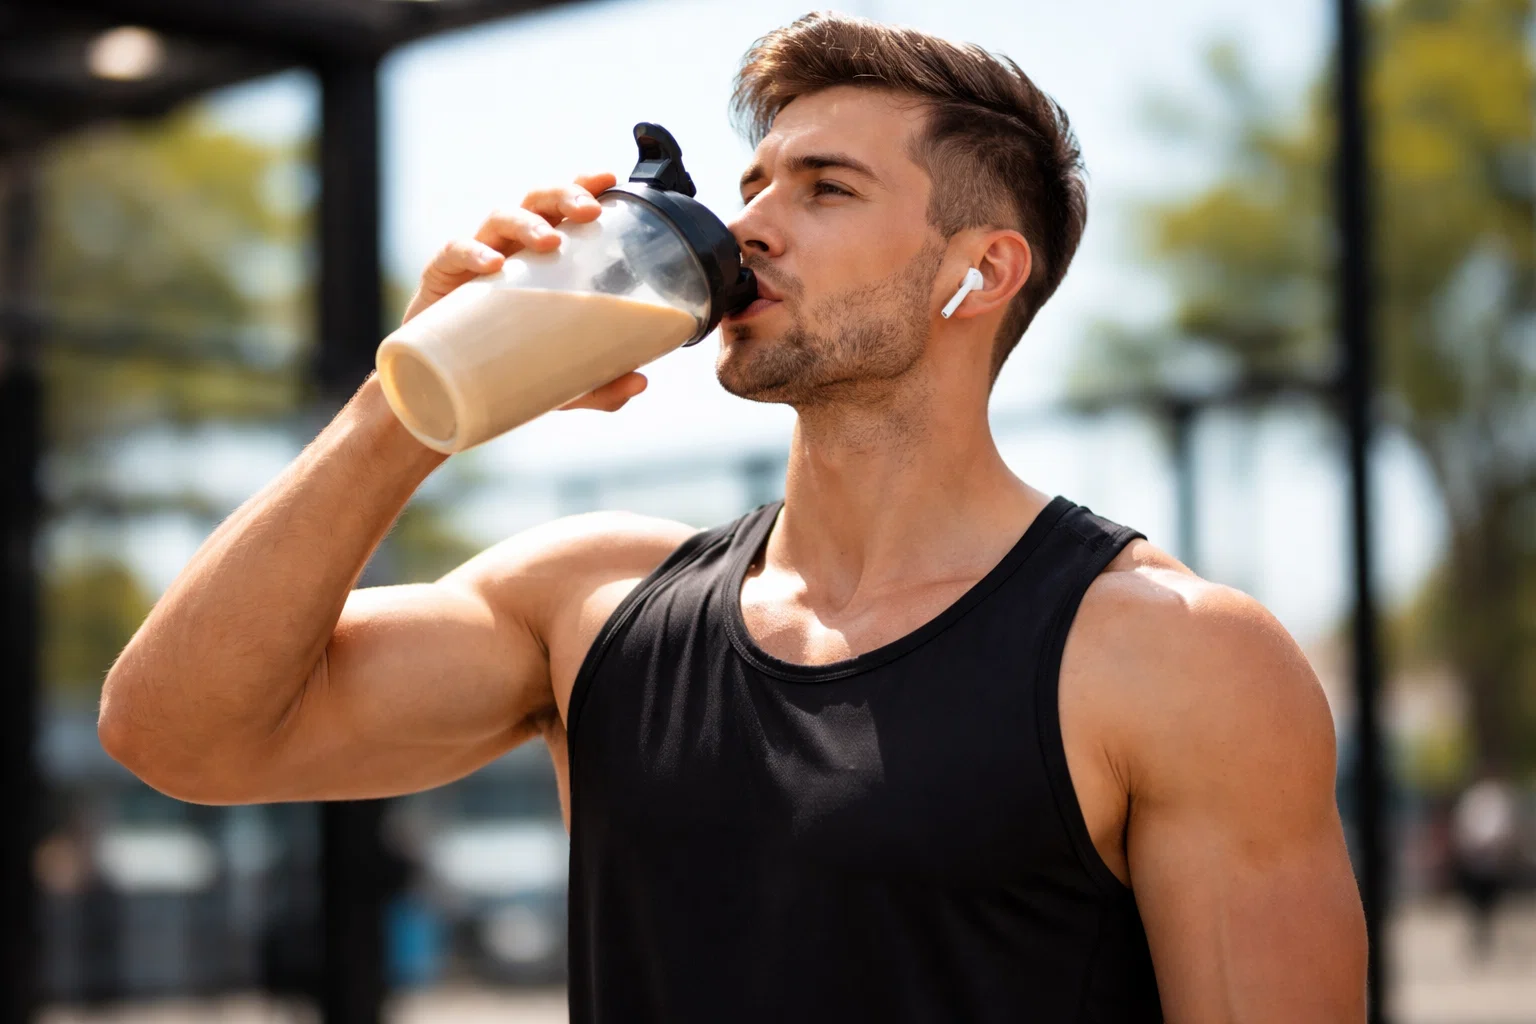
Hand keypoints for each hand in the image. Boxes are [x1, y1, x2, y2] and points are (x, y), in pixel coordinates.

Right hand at [401, 171, 647, 412]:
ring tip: (550, 240)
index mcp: (542, 258)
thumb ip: (599, 383)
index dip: (585, 186)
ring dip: (527, 223)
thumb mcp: (559, 382)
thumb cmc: (506, 367)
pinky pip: (454, 252)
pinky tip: (493, 264)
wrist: (445, 392)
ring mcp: (475, 259)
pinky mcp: (442, 278)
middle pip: (537, 200)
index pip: (564, 208)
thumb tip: (639, 383)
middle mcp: (511, 248)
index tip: (611, 180)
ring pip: (499, 218)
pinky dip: (473, 252)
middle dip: (564, 195)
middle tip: (590, 211)